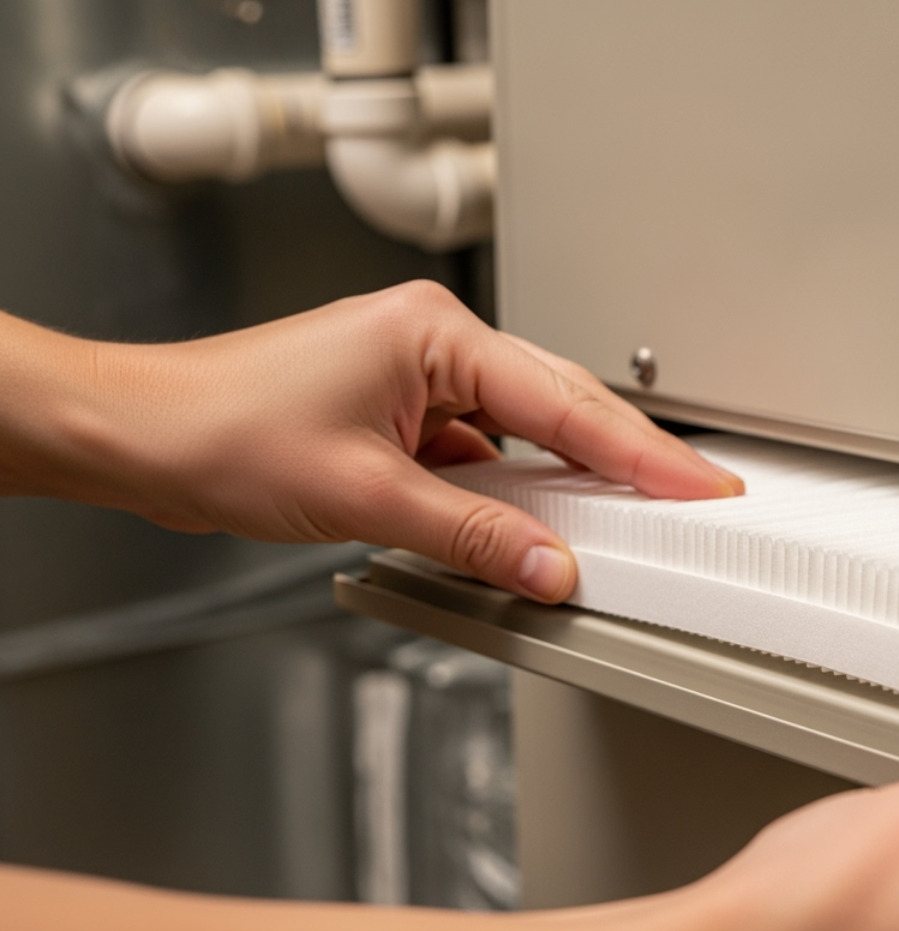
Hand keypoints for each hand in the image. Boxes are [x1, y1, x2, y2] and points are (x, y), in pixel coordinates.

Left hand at [7, 282, 740, 600]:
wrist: (139, 436)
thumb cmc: (219, 431)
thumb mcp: (367, 497)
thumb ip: (475, 535)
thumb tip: (551, 567)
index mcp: (435, 334)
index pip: (566, 403)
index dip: (641, 454)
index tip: (698, 485)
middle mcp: (432, 344)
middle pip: (558, 404)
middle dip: (624, 457)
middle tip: (689, 500)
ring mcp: (416, 377)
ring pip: (523, 429)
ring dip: (566, 477)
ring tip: (624, 523)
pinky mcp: (399, 412)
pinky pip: (481, 451)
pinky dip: (510, 491)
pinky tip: (531, 525)